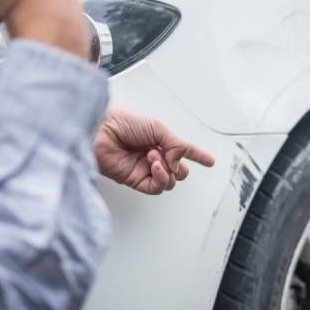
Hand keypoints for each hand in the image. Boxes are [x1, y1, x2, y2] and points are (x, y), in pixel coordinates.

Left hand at [94, 105, 214, 194]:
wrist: (100, 130)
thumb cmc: (122, 121)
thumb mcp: (158, 128)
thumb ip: (176, 145)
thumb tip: (181, 162)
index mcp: (159, 140)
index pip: (183, 151)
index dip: (198, 156)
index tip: (210, 161)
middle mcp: (153, 156)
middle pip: (179, 171)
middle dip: (179, 165)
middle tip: (169, 155)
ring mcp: (144, 169)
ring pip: (170, 181)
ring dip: (167, 170)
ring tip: (153, 156)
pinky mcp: (134, 180)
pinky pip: (156, 187)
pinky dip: (160, 178)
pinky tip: (153, 166)